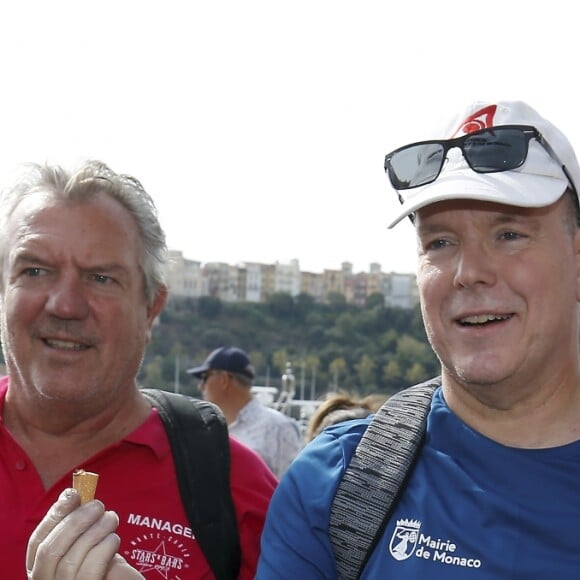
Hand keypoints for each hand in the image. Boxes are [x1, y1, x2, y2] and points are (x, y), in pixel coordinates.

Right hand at [26, 488, 143, 578]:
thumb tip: (71, 494)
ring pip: (70, 561)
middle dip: (75, 521)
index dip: (54, 515)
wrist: (120, 579)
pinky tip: (113, 539)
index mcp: (41, 568)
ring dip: (94, 531)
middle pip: (50, 551)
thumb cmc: (102, 561)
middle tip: (98, 505)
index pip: (36, 542)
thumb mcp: (86, 541)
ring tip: (111, 519)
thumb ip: (76, 524)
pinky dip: (103, 549)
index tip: (72, 493)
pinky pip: (90, 571)